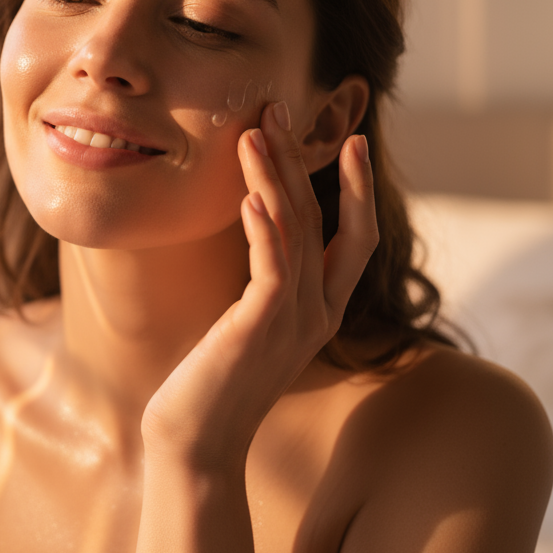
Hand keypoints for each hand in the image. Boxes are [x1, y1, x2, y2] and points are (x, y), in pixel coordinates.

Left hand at [141, 100, 377, 468]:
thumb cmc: (211, 383)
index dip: (358, 188)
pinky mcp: (260, 328)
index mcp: (320, 311)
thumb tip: (255, 235)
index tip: (350, 139)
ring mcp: (294, 322)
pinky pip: (273, 267)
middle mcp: (317, 314)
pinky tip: (252, 193)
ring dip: (277, 177)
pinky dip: (265, 226)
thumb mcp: (246, 325)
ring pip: (297, 232)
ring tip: (258, 131)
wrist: (195, 443)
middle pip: (325, 220)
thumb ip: (263, 286)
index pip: (357, 238)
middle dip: (305, 161)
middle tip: (281, 110)